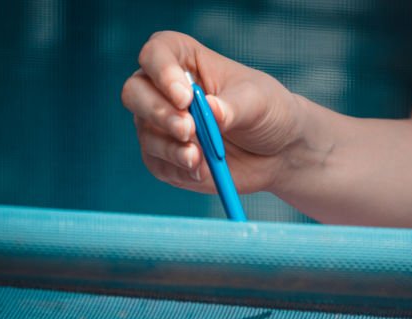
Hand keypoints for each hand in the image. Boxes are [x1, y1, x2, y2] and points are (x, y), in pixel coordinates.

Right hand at [121, 31, 300, 194]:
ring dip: (170, 147)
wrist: (277, 153)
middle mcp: (164, 91)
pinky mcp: (167, 159)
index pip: (155, 54)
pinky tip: (200, 171)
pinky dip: (176, 169)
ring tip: (200, 158)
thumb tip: (209, 110)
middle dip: (158, 113)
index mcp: (185, 61)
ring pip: (145, 133)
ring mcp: (162, 126)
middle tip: (189, 130)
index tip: (185, 97)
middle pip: (135, 93)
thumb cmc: (267, 113)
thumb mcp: (258, 102)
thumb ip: (232, 106)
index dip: (162, 72)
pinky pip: (157, 164)